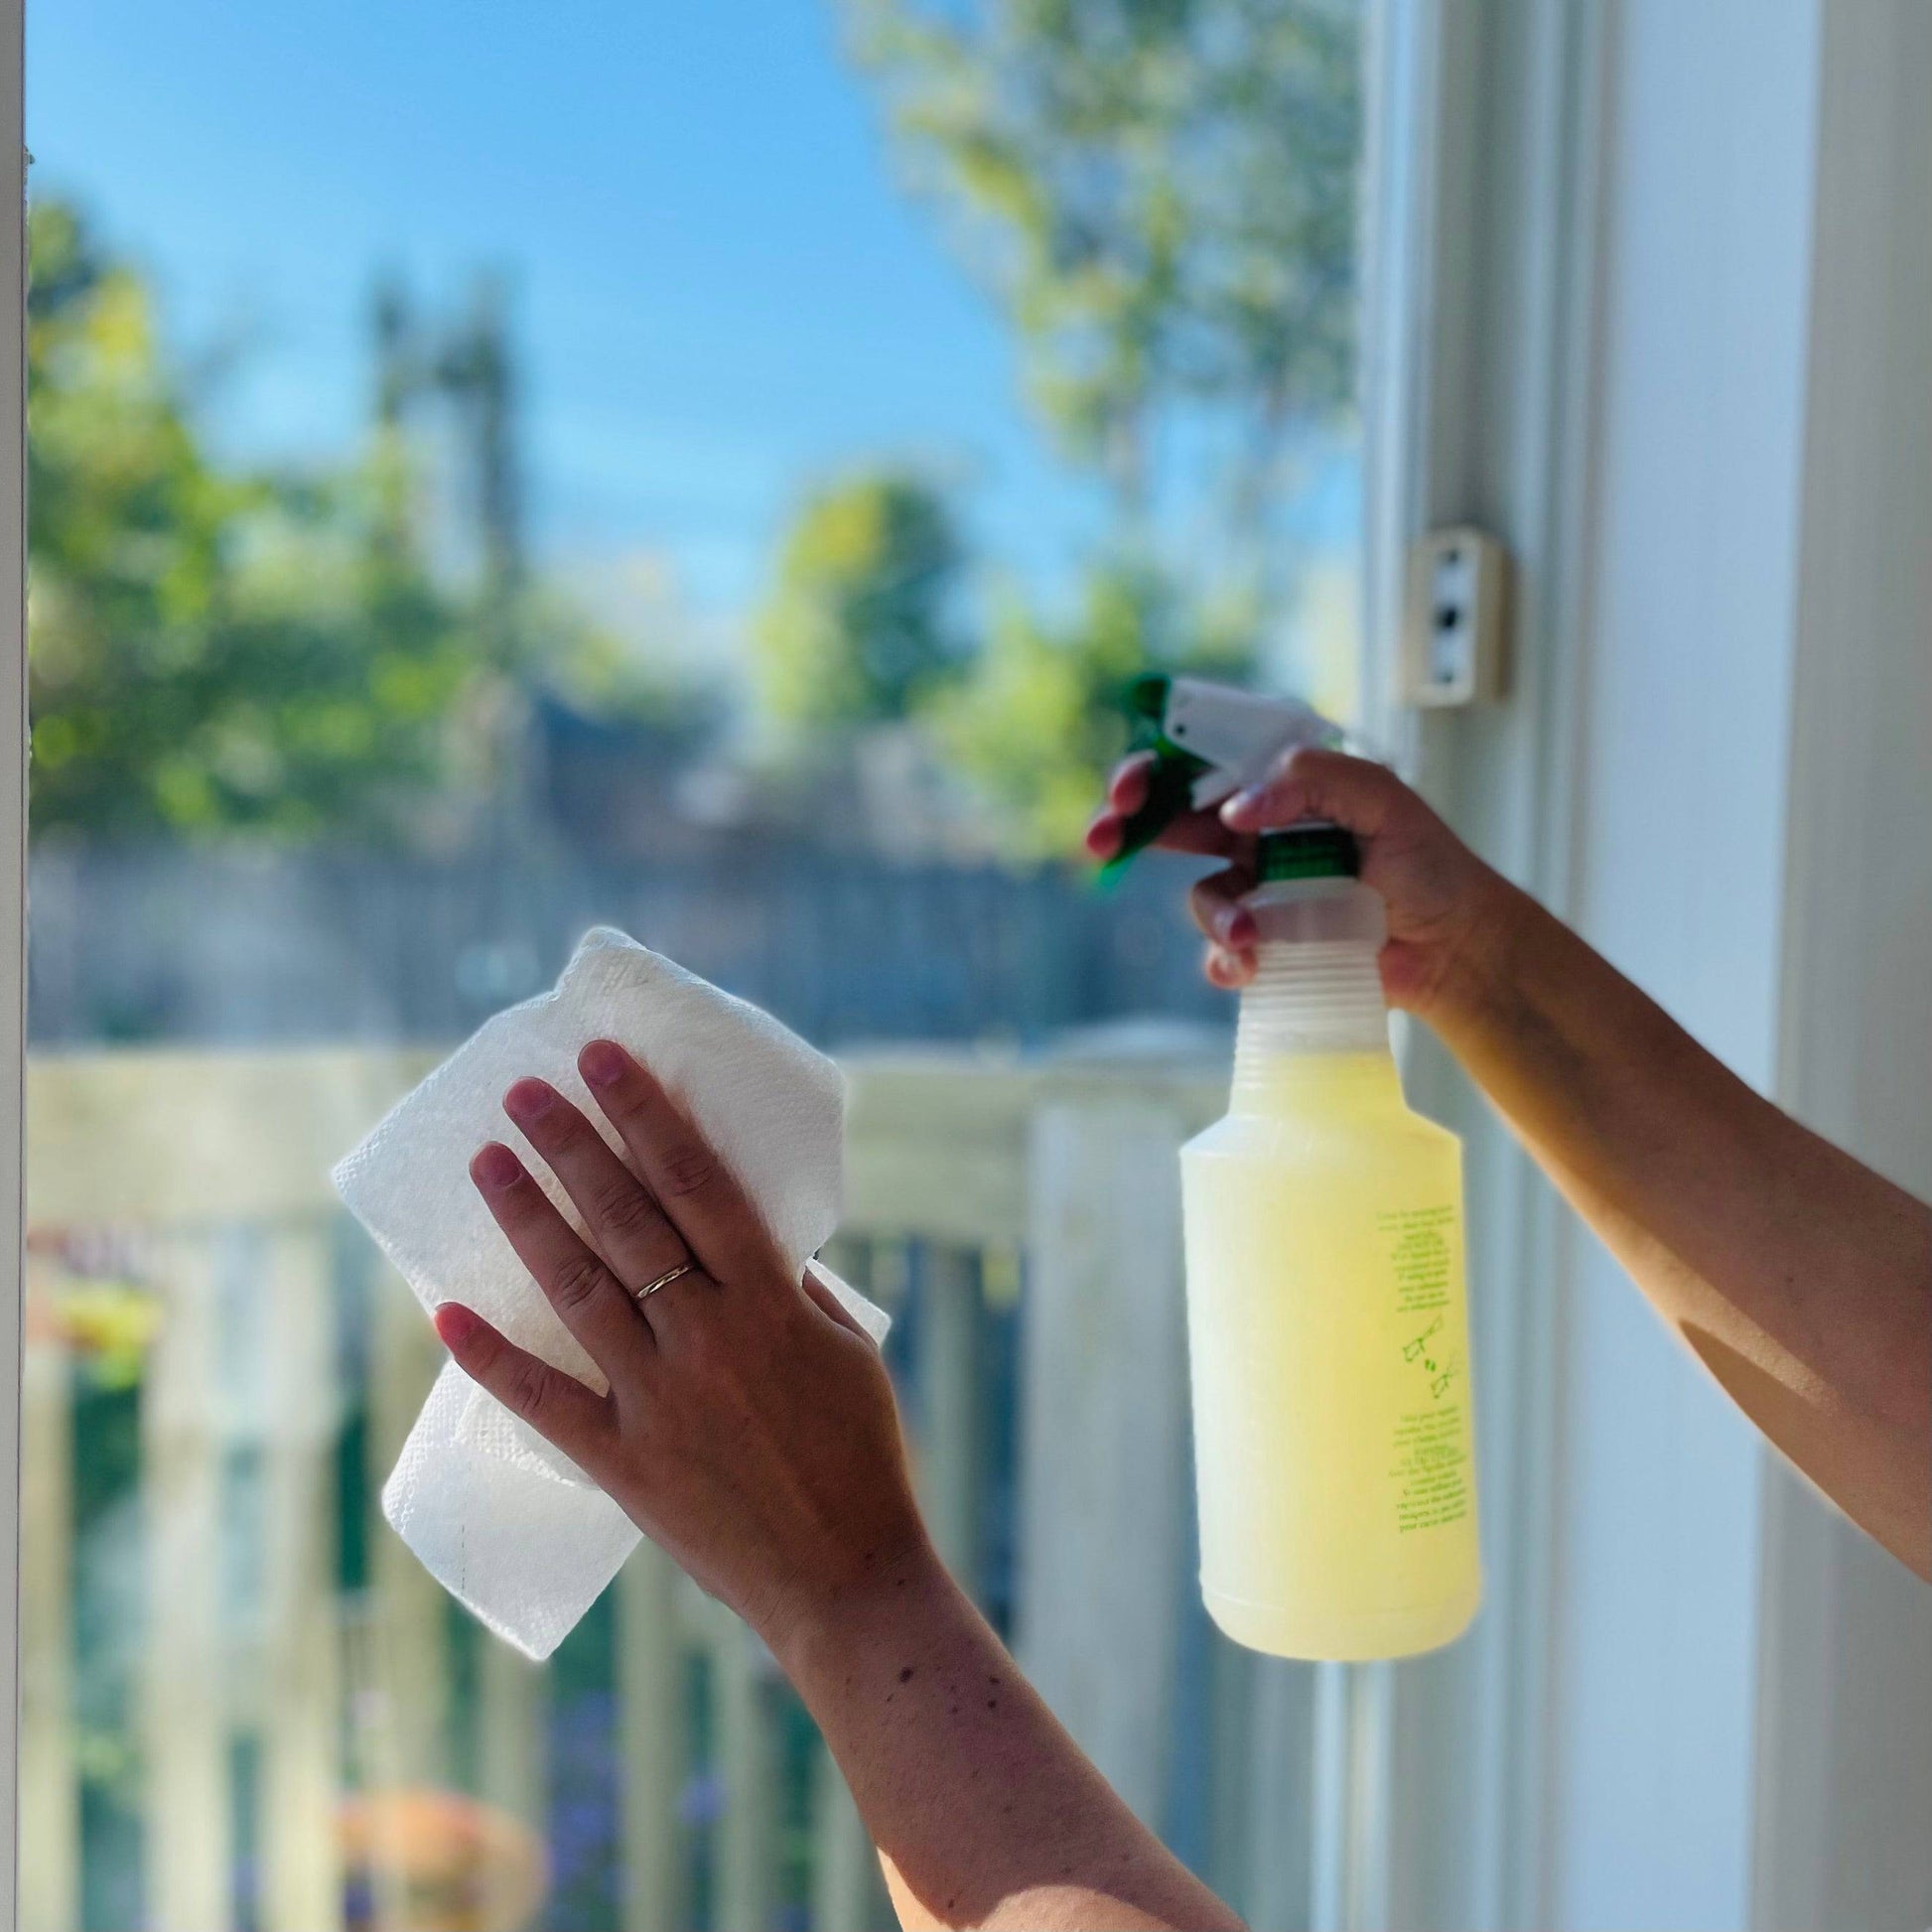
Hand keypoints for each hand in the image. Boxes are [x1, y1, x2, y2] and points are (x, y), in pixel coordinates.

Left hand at [432, 1039, 928, 1652]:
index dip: (646, 1114)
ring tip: (487, 1161)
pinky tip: (446, 1312)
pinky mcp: (625, 1464)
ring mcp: (660, 1401)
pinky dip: (492, 1359)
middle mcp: (709, 1339)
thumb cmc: (864, 1457)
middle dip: (572, 1146)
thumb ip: (794, 1287)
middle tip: (524, 1091)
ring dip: (529, 1219)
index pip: (697, 1183)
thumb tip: (745, 1234)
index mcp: (771, 1303)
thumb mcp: (848, 1349)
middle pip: (627, 1220)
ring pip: (579, 1291)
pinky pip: (546, 1403)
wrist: (848, 1580)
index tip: (603, 1059)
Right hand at [1085, 745, 1520, 1017]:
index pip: (1202, 764)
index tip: (1131, 788)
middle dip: (1127, 828)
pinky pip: (1221, 954)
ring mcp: (1258, 894)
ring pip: (1201, 896)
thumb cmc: (1427, 862)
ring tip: (1249, 936)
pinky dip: (1227, 961)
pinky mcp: (1267, 947)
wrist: (1454, 946)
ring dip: (1213, 913)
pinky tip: (1253, 966)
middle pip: (1170, 824)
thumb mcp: (1381, 797)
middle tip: (1103, 840)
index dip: (1155, 769)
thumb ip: (1310, 780)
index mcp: (1279, 789)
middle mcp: (1257, 836)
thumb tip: (1235, 811)